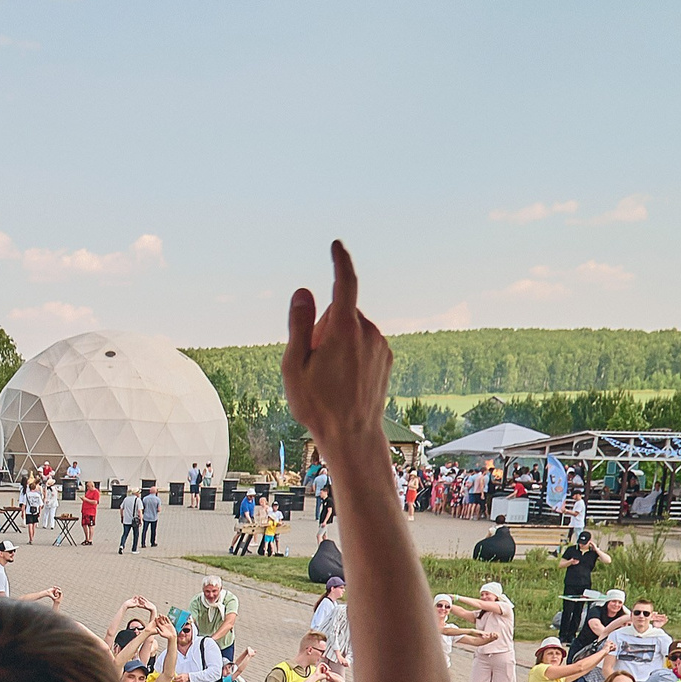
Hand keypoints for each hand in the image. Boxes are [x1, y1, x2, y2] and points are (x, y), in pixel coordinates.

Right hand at [280, 241, 392, 447]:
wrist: (353, 436)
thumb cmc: (318, 405)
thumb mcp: (294, 366)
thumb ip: (299, 325)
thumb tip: (303, 291)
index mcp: (344, 330)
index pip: (344, 284)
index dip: (340, 262)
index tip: (336, 245)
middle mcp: (368, 332)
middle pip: (339, 313)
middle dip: (323, 327)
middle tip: (312, 363)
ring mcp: (380, 345)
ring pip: (351, 328)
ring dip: (336, 342)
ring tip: (329, 377)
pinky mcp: (386, 357)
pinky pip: (362, 342)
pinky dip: (350, 352)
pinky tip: (344, 381)